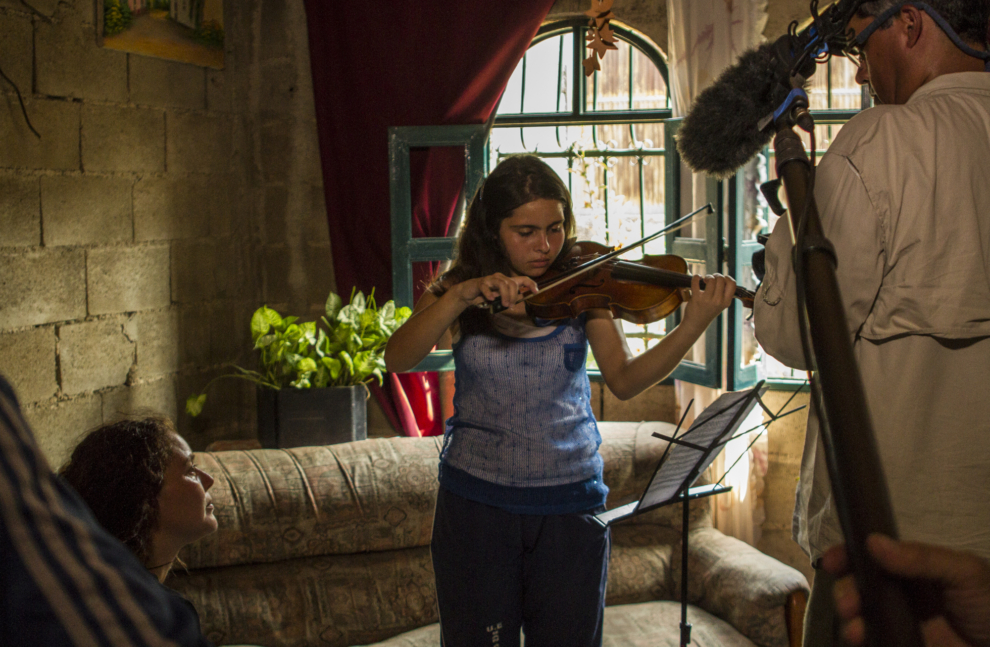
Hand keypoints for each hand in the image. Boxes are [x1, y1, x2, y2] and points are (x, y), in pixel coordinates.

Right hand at [455, 272, 538, 309]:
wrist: (468, 293)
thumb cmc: (485, 296)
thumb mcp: (498, 299)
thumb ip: (506, 299)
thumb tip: (514, 304)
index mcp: (506, 281)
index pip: (522, 279)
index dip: (531, 284)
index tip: (536, 291)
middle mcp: (500, 277)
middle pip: (512, 283)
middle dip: (513, 295)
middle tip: (510, 305)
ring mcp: (490, 279)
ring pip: (502, 284)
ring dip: (505, 295)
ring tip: (504, 304)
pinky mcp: (480, 282)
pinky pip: (486, 287)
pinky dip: (489, 294)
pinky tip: (490, 299)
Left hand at [680, 274, 735, 330]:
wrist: (696, 323)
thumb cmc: (709, 311)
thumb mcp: (721, 305)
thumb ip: (724, 293)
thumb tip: (723, 278)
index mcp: (726, 302)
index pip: (732, 284)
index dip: (727, 278)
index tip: (722, 279)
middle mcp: (718, 301)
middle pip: (720, 279)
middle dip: (716, 275)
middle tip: (711, 279)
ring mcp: (707, 300)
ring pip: (711, 279)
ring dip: (707, 276)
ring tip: (705, 280)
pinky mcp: (696, 298)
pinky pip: (696, 282)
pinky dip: (696, 277)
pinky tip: (697, 278)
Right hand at [822, 534, 989, 646]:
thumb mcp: (964, 572)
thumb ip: (921, 557)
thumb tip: (872, 541)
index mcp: (913, 568)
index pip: (871, 555)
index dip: (848, 555)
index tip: (831, 561)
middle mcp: (900, 593)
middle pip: (857, 585)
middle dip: (844, 590)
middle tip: (848, 603)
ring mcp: (898, 622)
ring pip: (858, 615)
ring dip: (848, 617)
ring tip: (854, 626)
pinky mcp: (898, 644)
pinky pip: (870, 639)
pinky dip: (856, 637)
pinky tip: (859, 638)